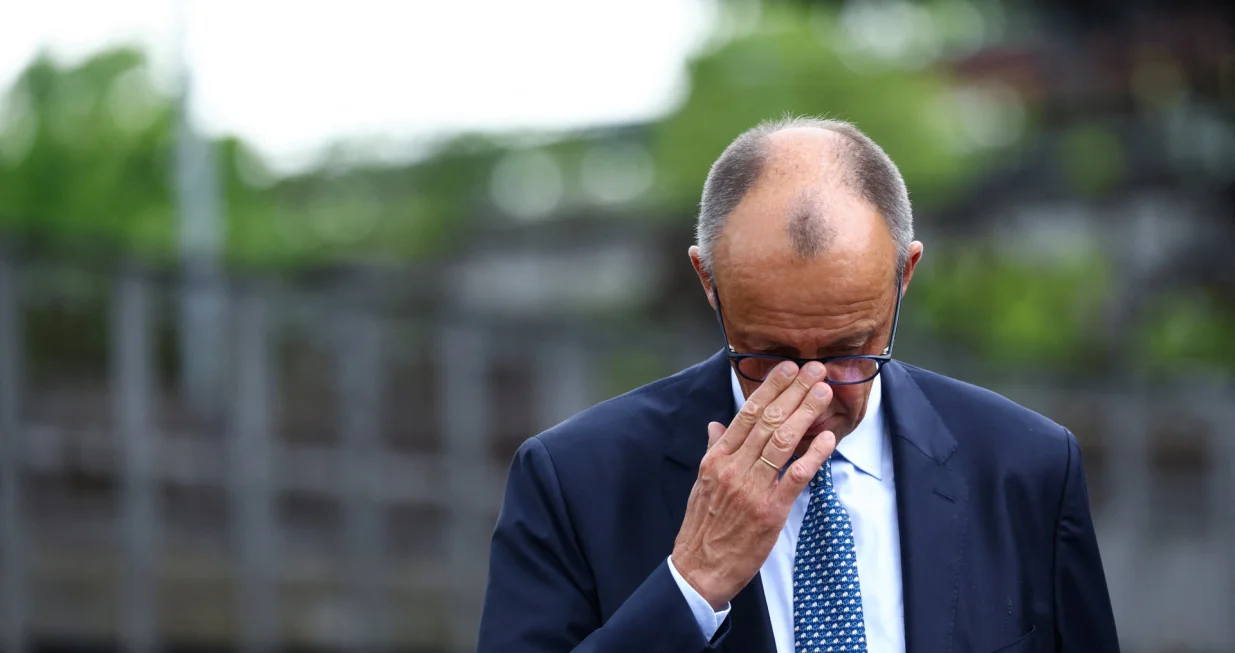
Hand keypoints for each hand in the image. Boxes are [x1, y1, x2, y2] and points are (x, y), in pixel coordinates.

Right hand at [670, 361, 835, 609]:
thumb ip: (713, 451)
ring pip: (782, 442)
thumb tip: (716, 425)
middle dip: (794, 392)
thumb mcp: (701, 483)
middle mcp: (733, 468)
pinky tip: (827, 438)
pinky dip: (814, 455)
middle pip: (768, 421)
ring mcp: (752, 489)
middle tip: (814, 370)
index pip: (746, 414)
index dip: (770, 388)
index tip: (787, 368)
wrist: (699, 568)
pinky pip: (795, 476)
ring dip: (806, 413)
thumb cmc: (702, 527)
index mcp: (716, 459)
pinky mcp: (770, 511)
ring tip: (823, 392)